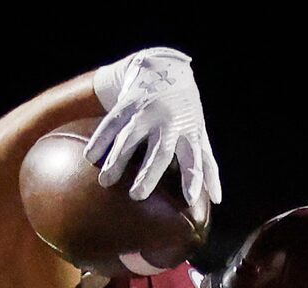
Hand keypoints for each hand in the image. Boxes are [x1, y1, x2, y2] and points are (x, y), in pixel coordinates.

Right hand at [88, 46, 220, 219]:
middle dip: (149, 173)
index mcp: (189, 132)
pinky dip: (100, 139)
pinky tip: (90, 157)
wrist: (164, 67)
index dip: (193, 177)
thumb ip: (206, 165)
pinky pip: (112, 123)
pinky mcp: (127, 103)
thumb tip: (217, 199)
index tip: (190, 198)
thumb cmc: (184, 111)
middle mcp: (168, 122)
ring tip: (106, 182)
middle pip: (160, 151)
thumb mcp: (198, 132)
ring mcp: (146, 111)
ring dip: (117, 159)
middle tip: (137, 195)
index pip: (194, 158)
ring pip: (131, 137)